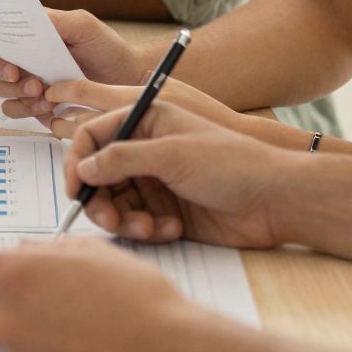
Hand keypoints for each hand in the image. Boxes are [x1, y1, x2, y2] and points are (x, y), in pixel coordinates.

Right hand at [0, 9, 147, 127]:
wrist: (129, 77)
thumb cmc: (106, 47)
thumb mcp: (82, 25)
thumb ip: (53, 21)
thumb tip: (27, 18)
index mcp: (28, 39)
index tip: (13, 68)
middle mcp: (24, 61)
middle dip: (7, 81)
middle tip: (33, 85)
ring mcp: (30, 86)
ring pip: (4, 96)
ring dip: (19, 99)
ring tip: (46, 97)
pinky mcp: (40, 108)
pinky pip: (20, 113)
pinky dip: (30, 111)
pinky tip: (52, 107)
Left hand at [0, 238, 215, 351]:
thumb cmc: (140, 299)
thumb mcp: (91, 254)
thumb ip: (44, 250)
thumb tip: (19, 251)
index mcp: (15, 276)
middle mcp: (6, 319)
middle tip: (32, 286)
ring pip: (2, 332)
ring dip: (23, 323)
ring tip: (76, 321)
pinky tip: (83, 350)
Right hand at [63, 102, 291, 247]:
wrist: (276, 201)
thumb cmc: (233, 164)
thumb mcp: (172, 155)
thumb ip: (122, 159)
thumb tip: (83, 167)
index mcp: (148, 121)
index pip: (94, 136)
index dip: (78, 161)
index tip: (75, 189)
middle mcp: (147, 150)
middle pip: (99, 175)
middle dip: (101, 200)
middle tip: (110, 220)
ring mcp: (157, 182)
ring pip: (116, 204)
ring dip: (125, 220)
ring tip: (149, 228)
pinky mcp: (167, 211)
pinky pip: (138, 223)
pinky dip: (147, 230)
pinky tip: (173, 229)